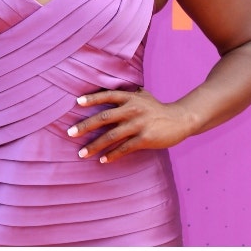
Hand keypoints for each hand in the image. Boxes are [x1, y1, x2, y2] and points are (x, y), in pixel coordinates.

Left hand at [67, 89, 197, 162]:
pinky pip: (124, 148)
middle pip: (104, 117)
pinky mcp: (145, 138)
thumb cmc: (158, 108)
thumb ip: (128, 93)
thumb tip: (110, 90)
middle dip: (85, 126)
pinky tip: (102, 160)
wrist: (180, 120)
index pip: (108, 96)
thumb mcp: (144, 96)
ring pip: (111, 136)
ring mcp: (139, 124)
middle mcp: (133, 109)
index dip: (92, 98)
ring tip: (81, 153)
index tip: (77, 103)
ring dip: (94, 145)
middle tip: (70, 133)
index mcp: (131, 98)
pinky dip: (112, 155)